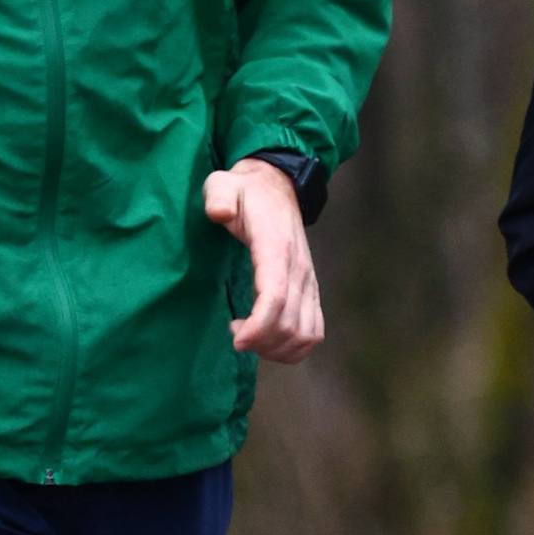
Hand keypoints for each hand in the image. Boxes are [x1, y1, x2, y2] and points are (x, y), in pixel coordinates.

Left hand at [206, 158, 323, 362]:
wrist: (277, 187)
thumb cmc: (245, 192)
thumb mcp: (224, 185)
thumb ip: (219, 196)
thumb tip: (220, 213)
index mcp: (277, 247)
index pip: (275, 297)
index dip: (258, 326)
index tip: (236, 339)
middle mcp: (299, 269)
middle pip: (290, 324)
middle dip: (261, 342)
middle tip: (235, 335)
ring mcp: (309, 282)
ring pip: (306, 334)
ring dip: (277, 349)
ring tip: (249, 338)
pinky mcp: (311, 292)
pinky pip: (314, 333)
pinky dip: (293, 348)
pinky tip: (267, 339)